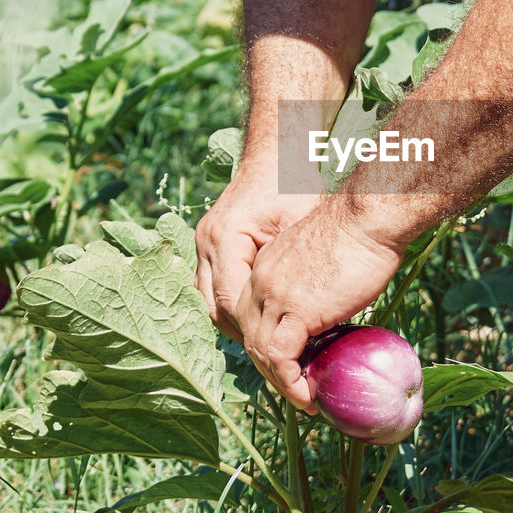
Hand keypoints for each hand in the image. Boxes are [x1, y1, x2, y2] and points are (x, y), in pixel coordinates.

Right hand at [194, 165, 323, 341]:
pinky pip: (216, 286)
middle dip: (245, 335)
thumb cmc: (295, 183)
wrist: (279, 153)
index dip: (256, 332)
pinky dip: (236, 306)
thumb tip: (308, 317)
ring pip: (211, 301)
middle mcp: (206, 242)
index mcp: (225, 237)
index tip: (282, 355)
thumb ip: (296, 269)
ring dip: (238, 323)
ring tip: (270, 344)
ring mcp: (204, 243)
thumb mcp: (302, 225)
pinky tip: (262, 318)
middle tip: (276, 360)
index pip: (232, 302)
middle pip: (215, 308)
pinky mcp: (212, 244)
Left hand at [235, 198, 404, 409]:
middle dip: (268, 367)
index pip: (251, 314)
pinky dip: (291, 382)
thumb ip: (313, 288)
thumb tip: (328, 314)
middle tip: (293, 386)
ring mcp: (276, 296)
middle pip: (250, 335)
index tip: (288, 362)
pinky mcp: (296, 311)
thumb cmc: (361, 233)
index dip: (265, 342)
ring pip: (262, 351)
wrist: (368, 219)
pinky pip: (282, 358)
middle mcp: (262, 281)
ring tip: (302, 398)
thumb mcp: (323, 262)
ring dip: (280, 382)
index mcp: (266, 266)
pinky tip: (308, 396)